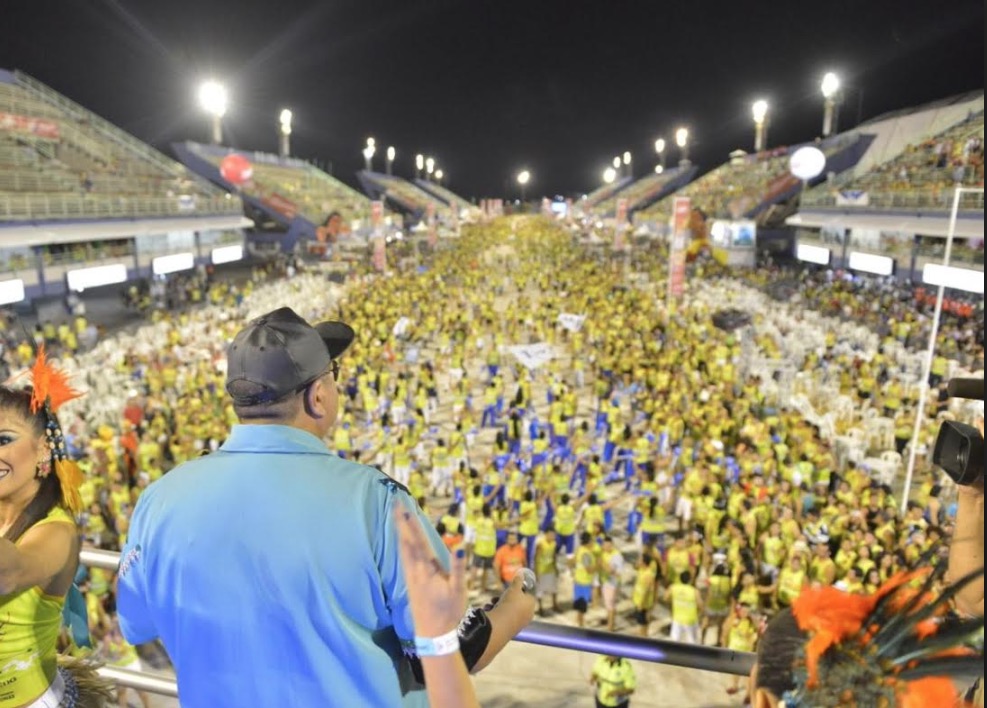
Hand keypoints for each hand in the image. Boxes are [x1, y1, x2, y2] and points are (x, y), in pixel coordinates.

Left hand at [394, 501, 466, 637]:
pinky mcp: (410, 582)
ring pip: (402, 549)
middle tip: (395, 504)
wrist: (433, 634)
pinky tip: (400, 541)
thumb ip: (459, 567)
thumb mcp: (458, 590)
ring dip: (399, 531)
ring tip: (395, 516)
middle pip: (406, 541)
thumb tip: (460, 545)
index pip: (418, 541)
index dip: (412, 524)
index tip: (405, 508)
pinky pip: (403, 557)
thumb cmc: (449, 611)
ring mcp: (410, 576)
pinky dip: (401, 544)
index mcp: (427, 569)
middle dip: (401, 522)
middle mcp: (415, 570)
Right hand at [492, 567, 536, 624]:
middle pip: (516, 603)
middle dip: (504, 598)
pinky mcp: (510, 629)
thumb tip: (521, 573)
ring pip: (508, 610)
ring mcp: (519, 623)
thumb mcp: (514, 588)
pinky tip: (489, 611)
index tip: (509, 589)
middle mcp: (528, 614)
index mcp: (531, 604)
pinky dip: (496, 614)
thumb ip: (518, 580)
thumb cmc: (510, 603)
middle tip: (497, 597)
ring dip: (498, 605)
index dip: (517, 590)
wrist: (502, 624)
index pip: (527, 594)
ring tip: (491, 604)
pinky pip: (503, 618)